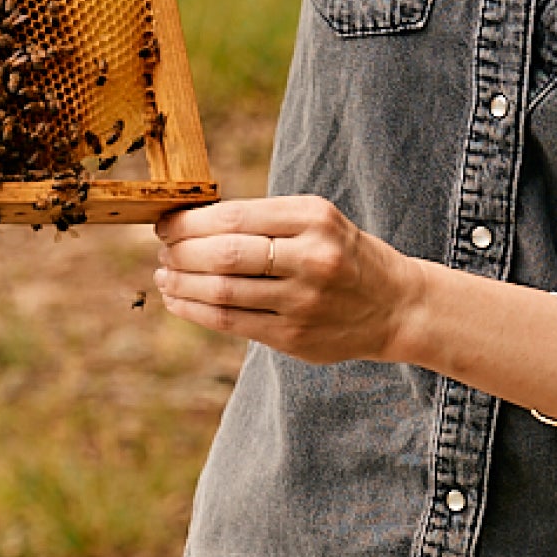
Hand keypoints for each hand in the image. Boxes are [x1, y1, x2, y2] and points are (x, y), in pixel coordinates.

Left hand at [154, 196, 426, 365]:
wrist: (396, 305)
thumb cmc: (342, 254)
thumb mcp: (316, 220)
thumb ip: (264, 220)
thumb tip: (190, 223)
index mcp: (312, 218)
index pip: (235, 218)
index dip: (190, 223)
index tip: (165, 224)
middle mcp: (310, 258)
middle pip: (224, 255)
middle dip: (180, 252)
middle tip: (161, 250)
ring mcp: (303, 302)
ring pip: (222, 292)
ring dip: (181, 283)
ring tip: (164, 276)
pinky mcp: (295, 338)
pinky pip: (231, 323)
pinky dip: (195, 311)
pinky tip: (179, 301)